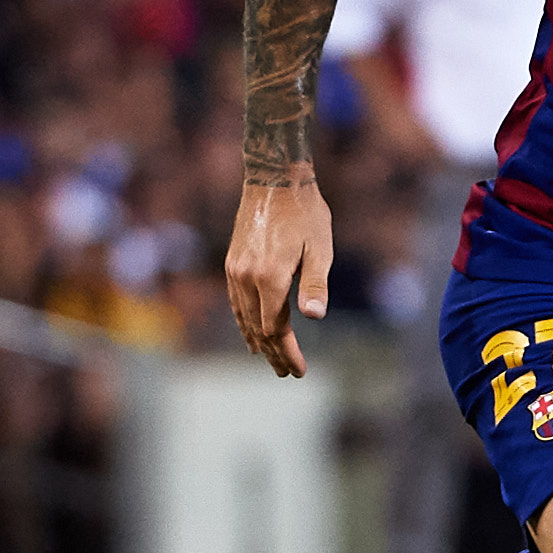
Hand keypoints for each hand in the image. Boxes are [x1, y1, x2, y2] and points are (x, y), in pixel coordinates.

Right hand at [224, 174, 335, 376]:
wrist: (273, 179)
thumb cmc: (306, 213)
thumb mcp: (320, 248)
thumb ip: (316, 284)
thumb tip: (314, 318)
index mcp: (270, 277)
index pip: (276, 328)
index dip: (287, 352)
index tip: (299, 370)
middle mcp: (246, 277)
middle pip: (259, 328)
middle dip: (275, 354)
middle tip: (289, 373)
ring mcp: (235, 271)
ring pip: (244, 318)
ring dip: (259, 342)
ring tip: (272, 362)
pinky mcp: (232, 263)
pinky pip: (236, 303)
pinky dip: (244, 323)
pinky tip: (251, 335)